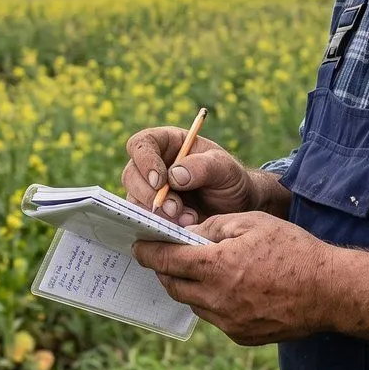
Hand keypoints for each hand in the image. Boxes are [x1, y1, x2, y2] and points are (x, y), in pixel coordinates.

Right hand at [121, 126, 264, 224]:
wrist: (237, 208)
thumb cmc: (231, 180)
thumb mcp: (225, 168)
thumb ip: (203, 167)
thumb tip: (173, 175)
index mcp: (169, 143)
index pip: (142, 144)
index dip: (145, 161)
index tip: (160, 181)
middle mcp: (154, 165)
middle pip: (131, 174)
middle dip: (150, 194)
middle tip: (174, 208)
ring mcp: (151, 190)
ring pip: (134, 199)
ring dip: (157, 213)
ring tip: (188, 218)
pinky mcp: (154, 212)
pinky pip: (144, 219)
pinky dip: (161, 225)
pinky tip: (185, 226)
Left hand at [132, 212, 337, 344]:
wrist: (329, 291)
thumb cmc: (294, 250)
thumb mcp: (253, 223)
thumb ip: (215, 227)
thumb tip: (190, 235)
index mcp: (217, 266)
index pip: (168, 260)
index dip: (149, 253)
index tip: (138, 247)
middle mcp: (217, 298)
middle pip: (174, 286)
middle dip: (165, 271)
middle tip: (165, 257)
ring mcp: (228, 322)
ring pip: (193, 303)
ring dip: (189, 287)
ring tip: (198, 271)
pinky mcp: (241, 335)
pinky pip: (215, 317)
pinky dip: (212, 302)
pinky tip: (228, 288)